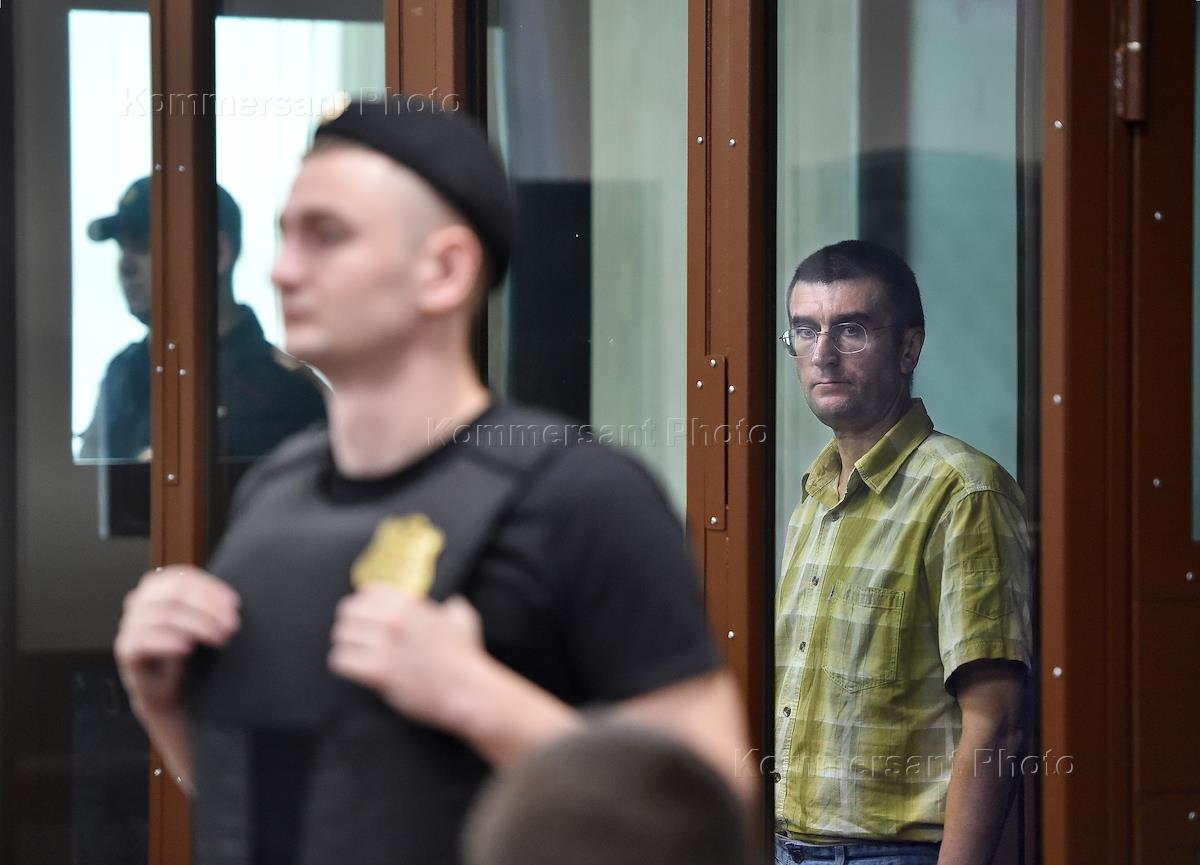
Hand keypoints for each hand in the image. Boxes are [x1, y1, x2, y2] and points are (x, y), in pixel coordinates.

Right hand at [113, 565, 240, 715]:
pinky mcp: (126, 648)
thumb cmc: (184, 650)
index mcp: (158, 586)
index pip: (185, 578)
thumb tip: (231, 604)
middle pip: (176, 594)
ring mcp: (130, 624)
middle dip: (208, 608)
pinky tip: (188, 648)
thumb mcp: (198, 621)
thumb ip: (208, 605)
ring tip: (219, 638)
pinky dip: (169, 641)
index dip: (212, 590)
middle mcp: (140, 600)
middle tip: (230, 625)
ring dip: (198, 626)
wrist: (165, 688)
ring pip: (165, 615)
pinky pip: (145, 639)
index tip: (234, 605)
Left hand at [328, 586, 487, 730]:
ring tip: (354, 652)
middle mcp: (393, 621)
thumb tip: (452, 603)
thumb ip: (453, 607)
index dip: (365, 604)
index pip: (368, 592)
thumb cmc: (465, 657)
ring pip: (342, 636)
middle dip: (350, 623)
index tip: (367, 616)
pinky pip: (342, 661)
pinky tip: (355, 668)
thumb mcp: (463, 621)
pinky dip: (344, 664)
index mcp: (409, 605)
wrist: (467, 690)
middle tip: (356, 636)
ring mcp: (384, 646)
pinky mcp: (378, 671)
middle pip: (348, 611)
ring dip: (346, 644)